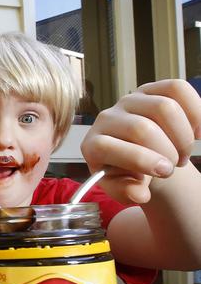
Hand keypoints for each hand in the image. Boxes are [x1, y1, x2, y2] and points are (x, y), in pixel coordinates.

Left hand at [81, 79, 200, 202]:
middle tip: (174, 166)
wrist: (139, 154)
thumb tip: (139, 194)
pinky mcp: (151, 88)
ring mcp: (129, 100)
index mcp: (93, 144)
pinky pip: (178, 89)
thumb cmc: (128, 172)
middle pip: (142, 128)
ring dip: (183, 136)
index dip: (139, 160)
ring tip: (183, 153)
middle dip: (167, 151)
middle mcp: (107, 118)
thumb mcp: (123, 187)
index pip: (107, 146)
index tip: (164, 172)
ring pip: (164, 107)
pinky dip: (196, 112)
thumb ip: (127, 192)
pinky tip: (196, 133)